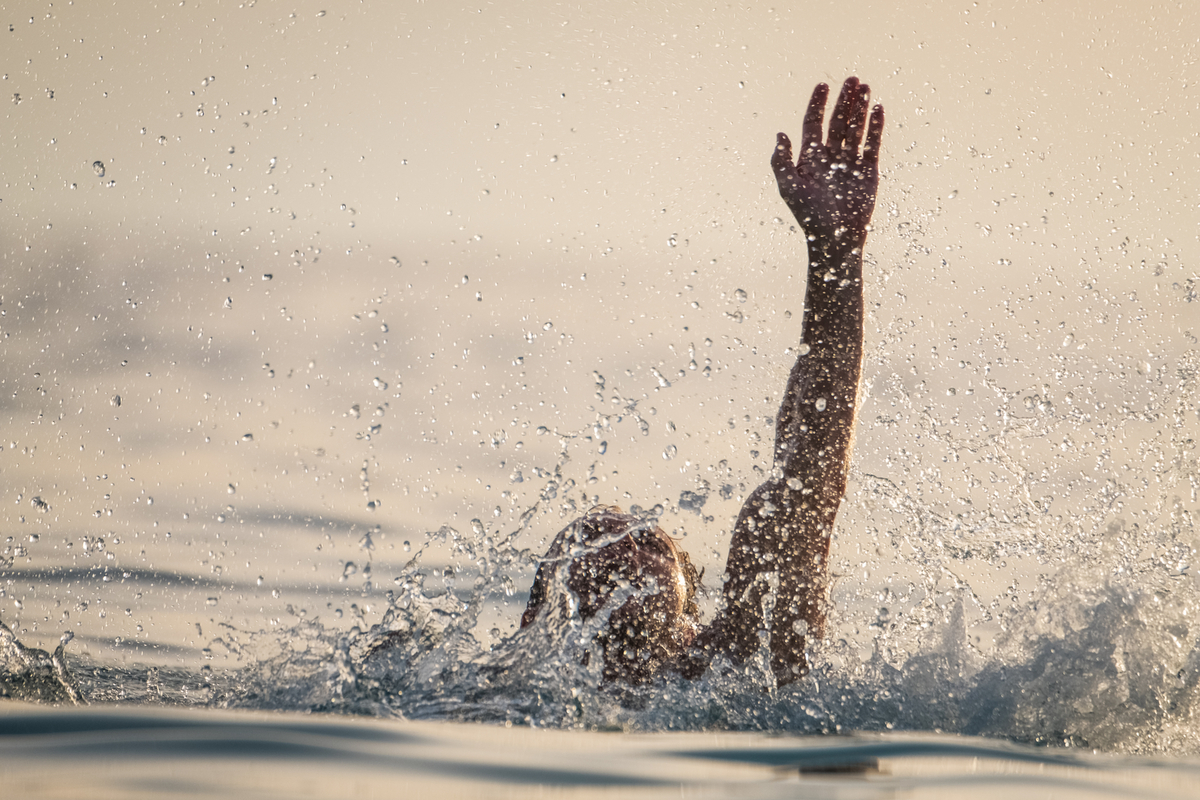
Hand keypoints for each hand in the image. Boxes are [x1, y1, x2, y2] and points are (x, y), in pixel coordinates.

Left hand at [771, 77, 883, 247]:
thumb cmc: (810, 216)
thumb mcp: (789, 188)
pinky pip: (872, 144)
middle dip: (844, 101)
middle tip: (852, 80)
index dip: (817, 105)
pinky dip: (875, 127)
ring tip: (865, 88)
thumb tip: (780, 134)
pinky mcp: (868, 171)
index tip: (823, 85)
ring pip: (855, 129)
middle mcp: (830, 158)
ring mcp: (850, 163)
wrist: (836, 238)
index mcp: (810, 160)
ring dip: (860, 109)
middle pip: (837, 122)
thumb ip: (781, 161)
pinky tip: (878, 109)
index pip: (813, 125)